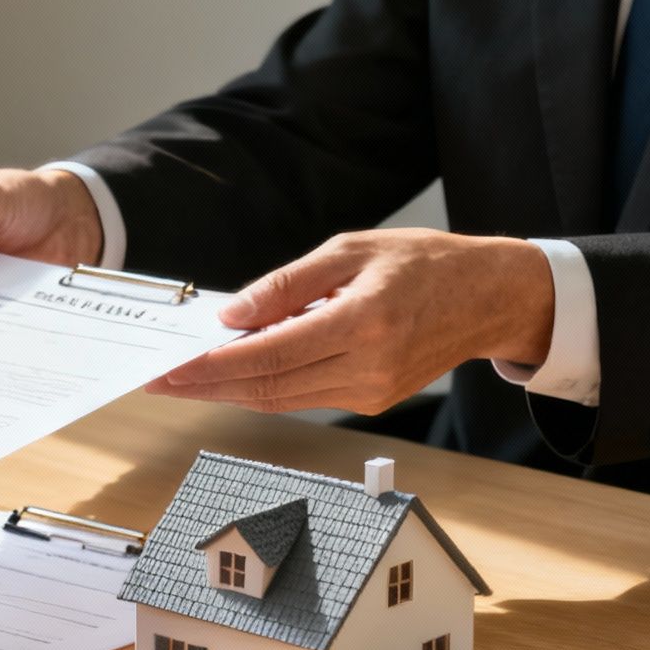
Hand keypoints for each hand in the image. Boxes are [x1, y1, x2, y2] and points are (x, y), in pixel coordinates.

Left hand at [149, 230, 554, 414]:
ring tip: (183, 382)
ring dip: (229, 392)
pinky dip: (264, 389)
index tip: (170, 368)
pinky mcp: (374, 400)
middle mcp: (368, 366)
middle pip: (268, 386)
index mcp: (363, 322)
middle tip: (159, 382)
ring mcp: (373, 390)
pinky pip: (305, 398)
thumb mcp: (351, 250)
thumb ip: (287, 285)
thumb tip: (232, 316)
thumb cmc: (423, 262)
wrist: (490, 297)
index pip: (270, 354)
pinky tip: (232, 376)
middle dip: (207, 386)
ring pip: (282, 400)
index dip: (213, 365)